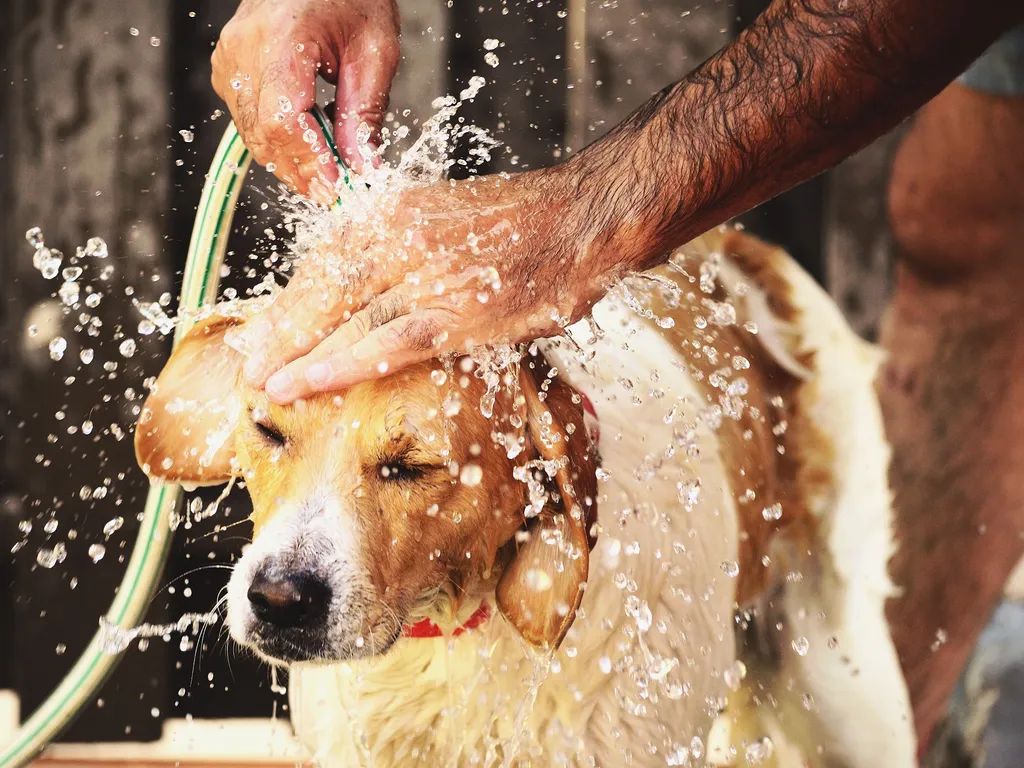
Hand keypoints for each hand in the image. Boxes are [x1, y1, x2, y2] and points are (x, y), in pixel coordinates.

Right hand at [211, 0, 400, 201]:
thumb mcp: (374, 52)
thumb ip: (364, 112)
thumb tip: (362, 167)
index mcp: (282, 38)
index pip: (283, 118)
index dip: (309, 160)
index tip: (336, 188)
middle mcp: (244, 49)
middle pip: (263, 133)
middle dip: (301, 171)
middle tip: (335, 196)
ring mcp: (229, 58)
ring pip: (252, 133)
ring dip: (290, 162)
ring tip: (326, 178)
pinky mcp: (228, 68)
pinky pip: (248, 119)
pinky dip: (277, 142)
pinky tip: (306, 151)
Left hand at [240, 168, 607, 402]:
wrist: (578, 221)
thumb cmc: (518, 223)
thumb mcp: (443, 215)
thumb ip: (401, 245)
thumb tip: (370, 286)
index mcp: (390, 215)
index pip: (323, 262)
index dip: (290, 302)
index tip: (265, 331)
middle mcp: (398, 240)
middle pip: (323, 291)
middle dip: (282, 333)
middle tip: (248, 366)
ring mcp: (426, 276)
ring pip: (346, 319)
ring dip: (300, 356)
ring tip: (266, 387)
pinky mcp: (456, 313)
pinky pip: (388, 344)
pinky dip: (345, 365)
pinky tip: (311, 384)